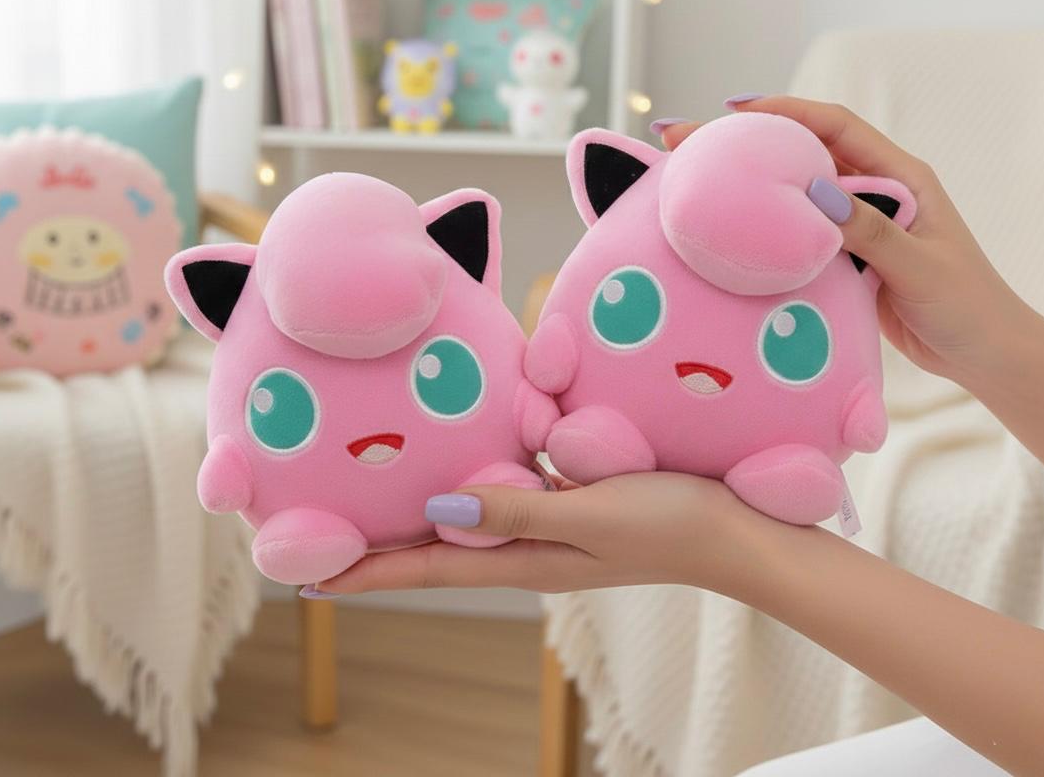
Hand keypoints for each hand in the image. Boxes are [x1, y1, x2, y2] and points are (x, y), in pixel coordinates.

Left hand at [316, 472, 770, 598]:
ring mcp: (548, 528)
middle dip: (381, 549)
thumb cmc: (668, 524)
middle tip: (325, 541)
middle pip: (437, 551)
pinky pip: (506, 495)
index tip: (312, 577)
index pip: (429, 567)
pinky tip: (462, 466)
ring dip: (420, 520)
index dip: (370, 572)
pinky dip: (471, 489)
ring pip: (467, 523)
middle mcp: (526, 548)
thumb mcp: (588, 516)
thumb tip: (439, 512)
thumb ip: (517, 513)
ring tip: (377, 504)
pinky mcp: (570, 504)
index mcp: (523, 560)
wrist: (732, 533)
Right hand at [659, 97, 1043, 393]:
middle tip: (688, 142)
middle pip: (804, 154)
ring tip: (695, 181)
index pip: (835, 126)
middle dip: (748, 143)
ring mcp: (858, 225)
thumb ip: (867, 230)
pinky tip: (728, 234)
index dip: (786, 110)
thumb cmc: (966, 305)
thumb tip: (811, 192)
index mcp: (900, 176)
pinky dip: (765, 230)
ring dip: (751, 186)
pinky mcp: (845, 258)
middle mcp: (874, 192)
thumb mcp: (917, 264)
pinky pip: (797, 234)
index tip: (735, 109)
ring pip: (795, 194)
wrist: (981, 356)